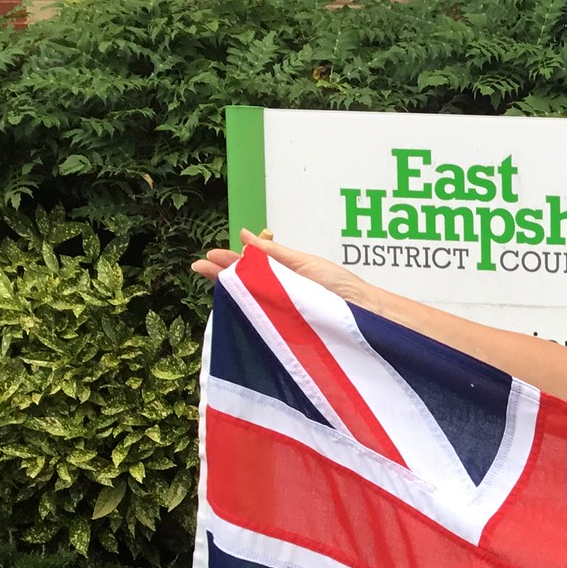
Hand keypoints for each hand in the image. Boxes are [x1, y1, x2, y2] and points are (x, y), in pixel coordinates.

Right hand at [191, 229, 376, 306]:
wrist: (367, 313)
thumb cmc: (341, 287)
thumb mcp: (303, 263)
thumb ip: (272, 253)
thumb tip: (244, 234)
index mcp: (280, 279)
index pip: (247, 270)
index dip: (228, 264)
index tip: (207, 258)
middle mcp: (278, 298)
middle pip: (245, 286)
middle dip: (223, 276)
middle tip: (199, 266)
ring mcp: (282, 316)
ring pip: (251, 304)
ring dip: (233, 292)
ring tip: (212, 279)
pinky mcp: (289, 333)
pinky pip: (266, 324)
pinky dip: (251, 316)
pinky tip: (235, 305)